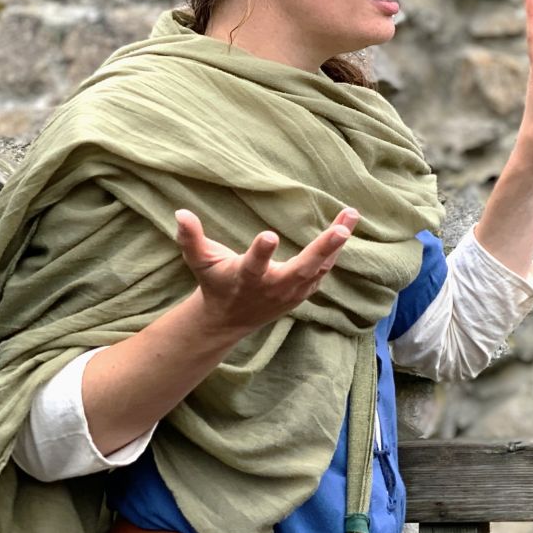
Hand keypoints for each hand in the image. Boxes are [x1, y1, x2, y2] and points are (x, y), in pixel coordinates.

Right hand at [174, 206, 359, 336]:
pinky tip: (347, 226)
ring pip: (319, 268)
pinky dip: (336, 251)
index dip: (261, 252)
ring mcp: (292, 292)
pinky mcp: (304, 292)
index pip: (254, 266)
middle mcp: (273, 287)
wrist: (230, 320)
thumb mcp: (200, 262)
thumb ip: (190, 239)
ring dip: (337, 244)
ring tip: (351, 215)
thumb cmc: (215, 283)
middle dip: (322, 249)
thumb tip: (180, 212)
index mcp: (246, 278)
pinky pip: (324, 270)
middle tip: (342, 229)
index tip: (270, 235)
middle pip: (302, 269)